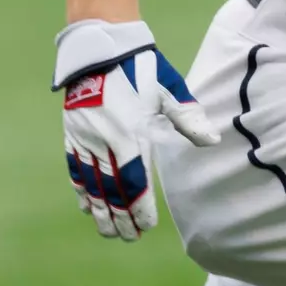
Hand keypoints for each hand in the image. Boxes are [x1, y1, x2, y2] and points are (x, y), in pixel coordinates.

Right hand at [54, 20, 220, 239]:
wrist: (99, 48)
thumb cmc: (140, 67)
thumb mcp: (168, 87)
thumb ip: (188, 117)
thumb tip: (212, 140)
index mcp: (131, 132)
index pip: (135, 181)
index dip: (140, 207)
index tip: (147, 225)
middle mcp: (106, 141)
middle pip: (112, 190)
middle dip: (120, 217)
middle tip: (129, 237)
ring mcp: (86, 138)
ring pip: (91, 184)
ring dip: (100, 210)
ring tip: (108, 231)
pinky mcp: (73, 133)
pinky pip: (74, 168)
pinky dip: (80, 189)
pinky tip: (86, 206)